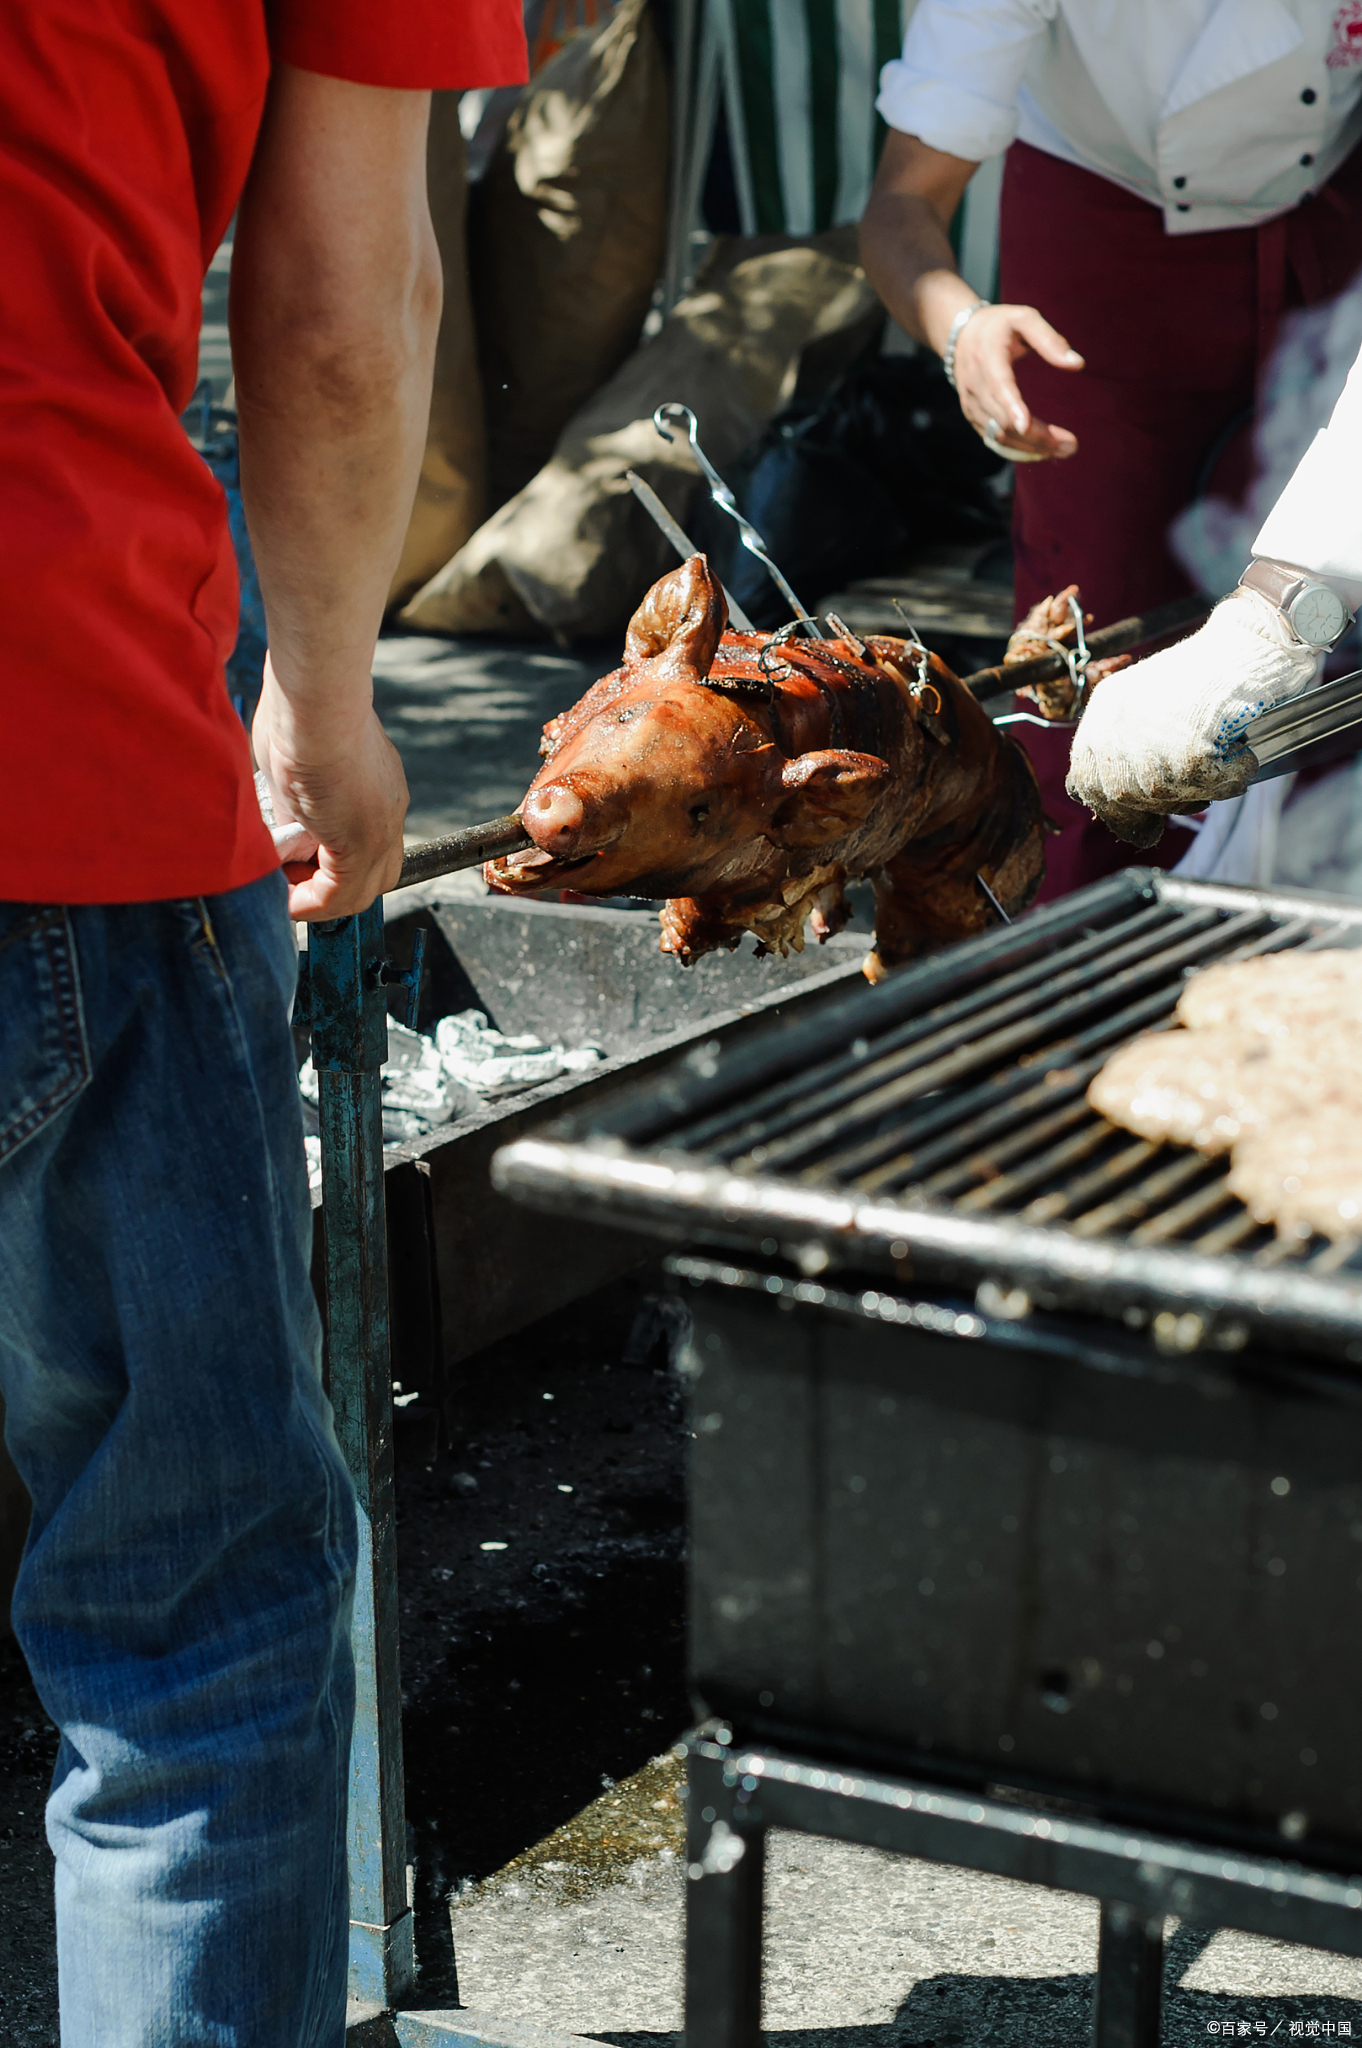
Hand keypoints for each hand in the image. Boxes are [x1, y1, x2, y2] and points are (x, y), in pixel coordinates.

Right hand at [252, 653, 409, 919]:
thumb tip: (280, 824)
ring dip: (318, 899)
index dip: (334, 869)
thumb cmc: (298, 710)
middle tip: (290, 884)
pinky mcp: (363, 840)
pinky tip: (286, 897)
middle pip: (375, 877)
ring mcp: (381, 827)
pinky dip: (311, 903)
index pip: (369, 847)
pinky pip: (340, 894)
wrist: (313, 697)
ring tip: (283, 890)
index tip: (296, 868)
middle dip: (330, 890)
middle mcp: (387, 810)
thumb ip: (294, 800)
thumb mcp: (294, 762)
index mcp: (376, 786)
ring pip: (360, 891)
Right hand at [951, 304, 1083, 459]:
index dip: (1012, 407)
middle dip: (1037, 437)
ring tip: (1063, 450)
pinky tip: (1041, 451)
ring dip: (1030, 449)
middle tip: (1072, 445)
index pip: (999, 387)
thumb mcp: (1026, 319)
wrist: (961, 334)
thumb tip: (1078, 364)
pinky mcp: (973, 416)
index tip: (1027, 426)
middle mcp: (975, 385)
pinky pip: (994, 441)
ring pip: (999, 436)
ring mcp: (971, 404)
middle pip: (1004, 421)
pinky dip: (1017, 451)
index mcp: (988, 357)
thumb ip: (1051, 340)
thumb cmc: (1000, 325)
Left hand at [1066, 590, 1318, 844]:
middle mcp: (1115, 725)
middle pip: (1120, 797)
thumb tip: (1111, 801)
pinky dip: (1231, 777)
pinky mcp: (1187, 752)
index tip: (1141, 821)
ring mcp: (1148, 739)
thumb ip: (1126, 747)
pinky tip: (1242, 753)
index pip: (1084, 781)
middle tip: (1192, 793)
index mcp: (1104, 710)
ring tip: (1222, 759)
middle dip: (1154, 805)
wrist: (1252, 639)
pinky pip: (1208, 788)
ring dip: (1197, 789)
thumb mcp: (1148, 703)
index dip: (1111, 807)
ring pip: (1163, 797)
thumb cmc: (1211, 671)